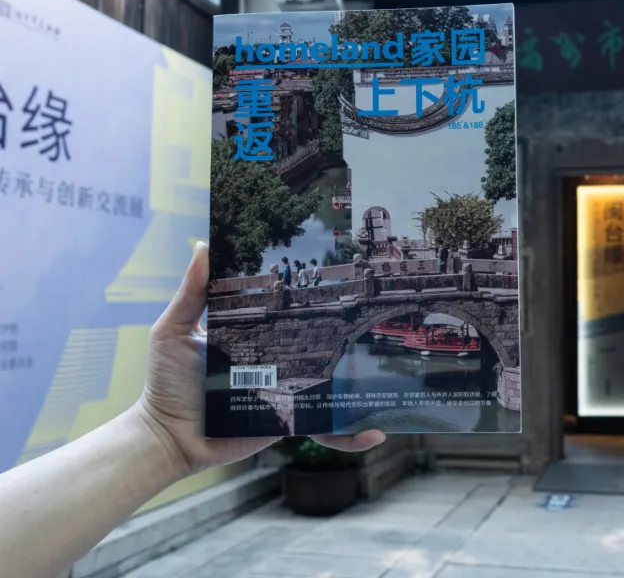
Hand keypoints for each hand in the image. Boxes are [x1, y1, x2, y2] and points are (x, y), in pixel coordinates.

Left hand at [135, 242, 385, 475]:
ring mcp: (287, 390)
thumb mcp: (174, 330)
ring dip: (363, 382)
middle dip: (353, 332)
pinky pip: (324, 428)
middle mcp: (277, 360)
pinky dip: (350, 435)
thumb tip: (202, 246)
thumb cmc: (166, 383)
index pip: (290, 310)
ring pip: (332, 384)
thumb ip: (190, 294)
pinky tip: (376, 431)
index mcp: (256, 334)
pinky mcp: (289, 419)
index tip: (338, 271)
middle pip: (321, 343)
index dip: (313, 294)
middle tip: (383, 311)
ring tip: (396, 369)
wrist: (166, 437)